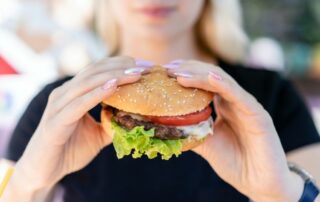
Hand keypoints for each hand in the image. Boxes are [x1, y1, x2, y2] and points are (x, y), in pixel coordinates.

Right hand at [15, 56, 152, 189]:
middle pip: (94, 72)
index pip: (97, 71)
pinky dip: (97, 93)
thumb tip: (134, 117)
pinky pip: (78, 104)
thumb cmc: (69, 150)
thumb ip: (112, 123)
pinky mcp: (55, 122)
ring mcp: (58, 106)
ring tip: (134, 73)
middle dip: (120, 67)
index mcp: (73, 94)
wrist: (44, 171)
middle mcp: (64, 94)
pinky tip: (113, 86)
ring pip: (87, 83)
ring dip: (113, 76)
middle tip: (143, 66)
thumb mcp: (98, 135)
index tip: (142, 64)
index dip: (119, 65)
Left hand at [166, 60, 303, 201]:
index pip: (203, 82)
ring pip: (223, 81)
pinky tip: (209, 77)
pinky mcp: (258, 114)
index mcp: (224, 106)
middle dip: (189, 70)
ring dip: (200, 75)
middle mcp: (235, 101)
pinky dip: (223, 84)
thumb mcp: (206, 144)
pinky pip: (239, 95)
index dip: (185, 75)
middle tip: (168, 69)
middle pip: (211, 76)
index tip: (164, 73)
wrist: (259, 183)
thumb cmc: (235, 163)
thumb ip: (190, 132)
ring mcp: (247, 105)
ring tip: (179, 73)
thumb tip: (164, 125)